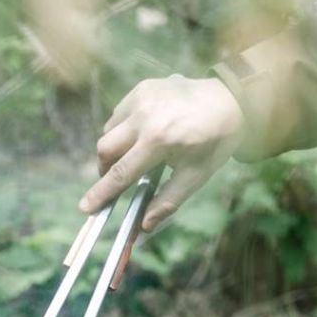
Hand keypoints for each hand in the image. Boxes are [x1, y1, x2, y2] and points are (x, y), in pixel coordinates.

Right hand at [80, 76, 243, 230]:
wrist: (232, 100)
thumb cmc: (214, 142)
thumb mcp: (195, 176)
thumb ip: (167, 202)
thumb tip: (143, 227)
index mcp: (160, 140)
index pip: (122, 173)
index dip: (101, 192)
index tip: (85, 207)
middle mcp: (146, 117)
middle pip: (105, 149)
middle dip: (106, 168)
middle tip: (116, 179)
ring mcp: (142, 98)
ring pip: (109, 131)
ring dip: (114, 148)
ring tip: (136, 152)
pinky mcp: (142, 89)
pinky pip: (119, 115)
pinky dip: (123, 129)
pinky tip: (142, 132)